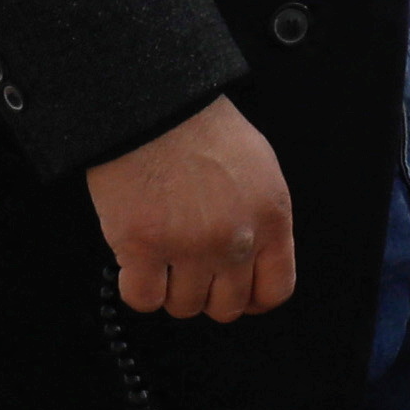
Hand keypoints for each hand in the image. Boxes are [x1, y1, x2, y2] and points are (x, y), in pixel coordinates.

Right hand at [86, 96, 294, 318]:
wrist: (151, 102)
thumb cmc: (198, 124)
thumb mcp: (257, 166)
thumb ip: (260, 216)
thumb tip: (252, 255)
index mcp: (270, 217)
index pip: (275, 289)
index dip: (251, 298)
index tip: (235, 292)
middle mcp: (236, 239)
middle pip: (227, 306)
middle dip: (206, 293)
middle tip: (189, 269)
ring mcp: (190, 248)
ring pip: (184, 306)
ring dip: (170, 289)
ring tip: (160, 257)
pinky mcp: (143, 248)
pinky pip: (142, 298)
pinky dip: (136, 288)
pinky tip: (134, 263)